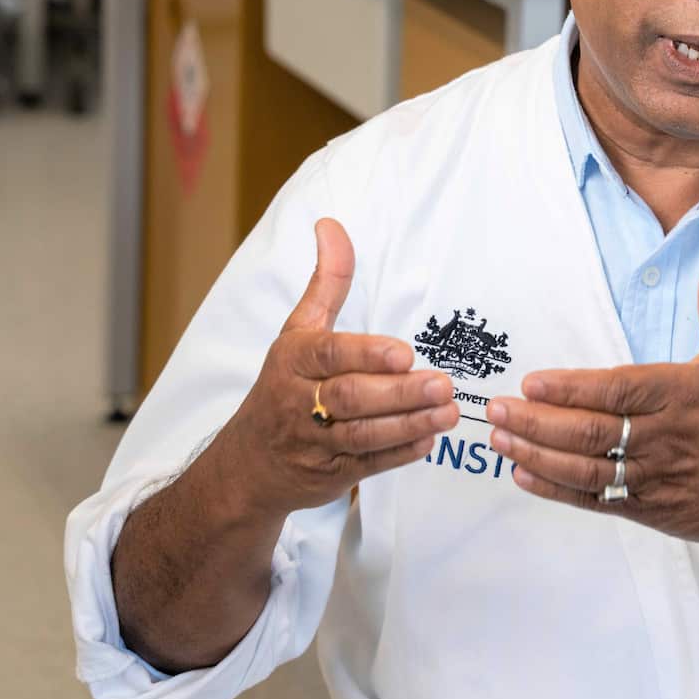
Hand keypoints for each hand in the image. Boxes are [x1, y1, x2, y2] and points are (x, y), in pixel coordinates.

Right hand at [225, 218, 458, 515]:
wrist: (249, 463)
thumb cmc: (283, 384)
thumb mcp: (298, 330)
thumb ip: (327, 282)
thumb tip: (331, 225)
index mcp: (293, 360)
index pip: (329, 355)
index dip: (367, 355)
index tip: (404, 353)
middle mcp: (298, 402)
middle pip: (350, 398)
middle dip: (399, 393)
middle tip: (442, 384)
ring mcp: (313, 442)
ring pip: (362, 434)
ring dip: (408, 424)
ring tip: (448, 411)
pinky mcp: (330, 474)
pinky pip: (367, 465)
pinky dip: (398, 454)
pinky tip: (429, 439)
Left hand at [486, 245, 698, 565]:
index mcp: (682, 394)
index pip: (618, 390)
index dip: (572, 390)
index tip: (532, 382)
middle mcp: (665, 437)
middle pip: (591, 432)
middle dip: (537, 422)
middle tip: (495, 410)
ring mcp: (655, 477)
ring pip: (586, 468)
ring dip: (538, 455)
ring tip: (501, 438)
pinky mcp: (650, 510)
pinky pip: (595, 499)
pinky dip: (557, 489)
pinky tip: (524, 473)